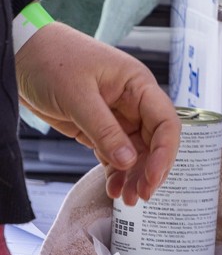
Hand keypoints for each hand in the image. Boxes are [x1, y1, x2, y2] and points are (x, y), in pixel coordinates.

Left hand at [17, 21, 180, 202]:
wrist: (23, 55)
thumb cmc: (53, 61)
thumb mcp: (78, 96)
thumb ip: (104, 130)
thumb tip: (130, 161)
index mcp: (137, 84)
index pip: (165, 121)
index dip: (165, 151)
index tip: (153, 177)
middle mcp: (133, 101)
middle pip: (155, 141)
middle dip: (151, 169)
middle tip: (141, 196)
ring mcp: (116, 116)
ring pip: (136, 152)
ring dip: (135, 175)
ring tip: (127, 199)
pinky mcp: (99, 128)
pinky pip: (115, 154)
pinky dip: (117, 173)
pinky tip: (114, 189)